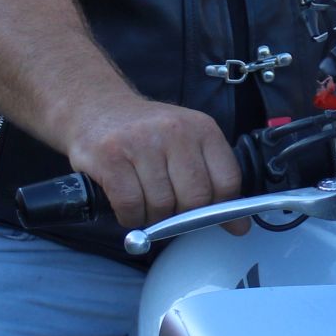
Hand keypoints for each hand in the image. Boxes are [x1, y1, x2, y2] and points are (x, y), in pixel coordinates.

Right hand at [65, 97, 244, 231]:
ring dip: (153, 218)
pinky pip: (131, 206)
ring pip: (162, 206)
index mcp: (202, 128)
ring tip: (145, 203)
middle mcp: (174, 131)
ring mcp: (141, 142)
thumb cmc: (146, 134)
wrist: (96, 108)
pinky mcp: (110, 157)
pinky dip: (131, 217)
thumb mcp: (187, 146)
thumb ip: (215, 183)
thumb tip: (239, 227)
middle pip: (195, 198)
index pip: (227, 182)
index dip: (218, 208)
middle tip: (169, 211)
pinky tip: (128, 206)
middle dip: (182, 216)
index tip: (204, 214)